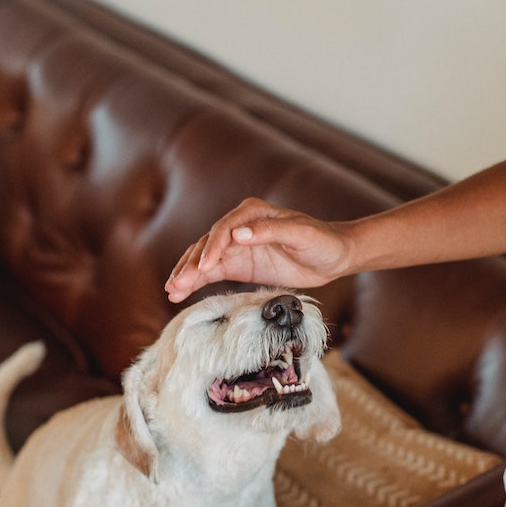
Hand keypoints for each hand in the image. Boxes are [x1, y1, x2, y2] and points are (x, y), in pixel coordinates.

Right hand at [165, 198, 353, 302]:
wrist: (334, 256)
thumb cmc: (322, 241)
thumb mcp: (301, 234)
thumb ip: (270, 231)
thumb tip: (238, 233)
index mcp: (252, 213)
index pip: (224, 229)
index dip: (212, 248)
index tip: (204, 267)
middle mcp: (239, 226)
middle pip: (207, 244)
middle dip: (191, 264)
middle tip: (176, 283)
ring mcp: (236, 246)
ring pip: (204, 259)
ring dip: (187, 274)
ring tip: (171, 291)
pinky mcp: (239, 264)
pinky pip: (212, 272)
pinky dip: (196, 282)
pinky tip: (180, 293)